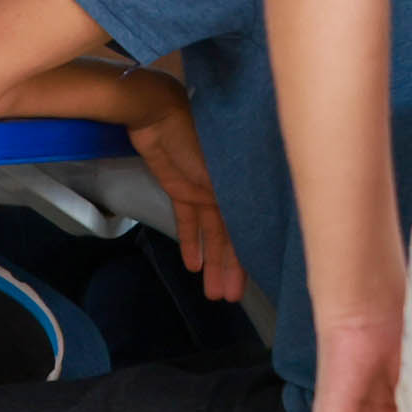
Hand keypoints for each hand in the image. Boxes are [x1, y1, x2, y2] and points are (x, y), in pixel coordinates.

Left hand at [129, 101, 238, 297]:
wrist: (154, 113)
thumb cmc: (192, 134)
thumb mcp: (221, 170)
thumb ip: (236, 199)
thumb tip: (256, 228)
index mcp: (241, 187)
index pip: (250, 229)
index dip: (251, 257)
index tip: (258, 282)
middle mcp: (227, 192)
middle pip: (231, 238)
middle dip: (231, 269)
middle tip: (229, 299)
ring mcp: (203, 191)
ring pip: (210, 235)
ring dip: (211, 263)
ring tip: (213, 293)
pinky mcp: (180, 189)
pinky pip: (187, 221)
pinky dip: (190, 242)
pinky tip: (192, 266)